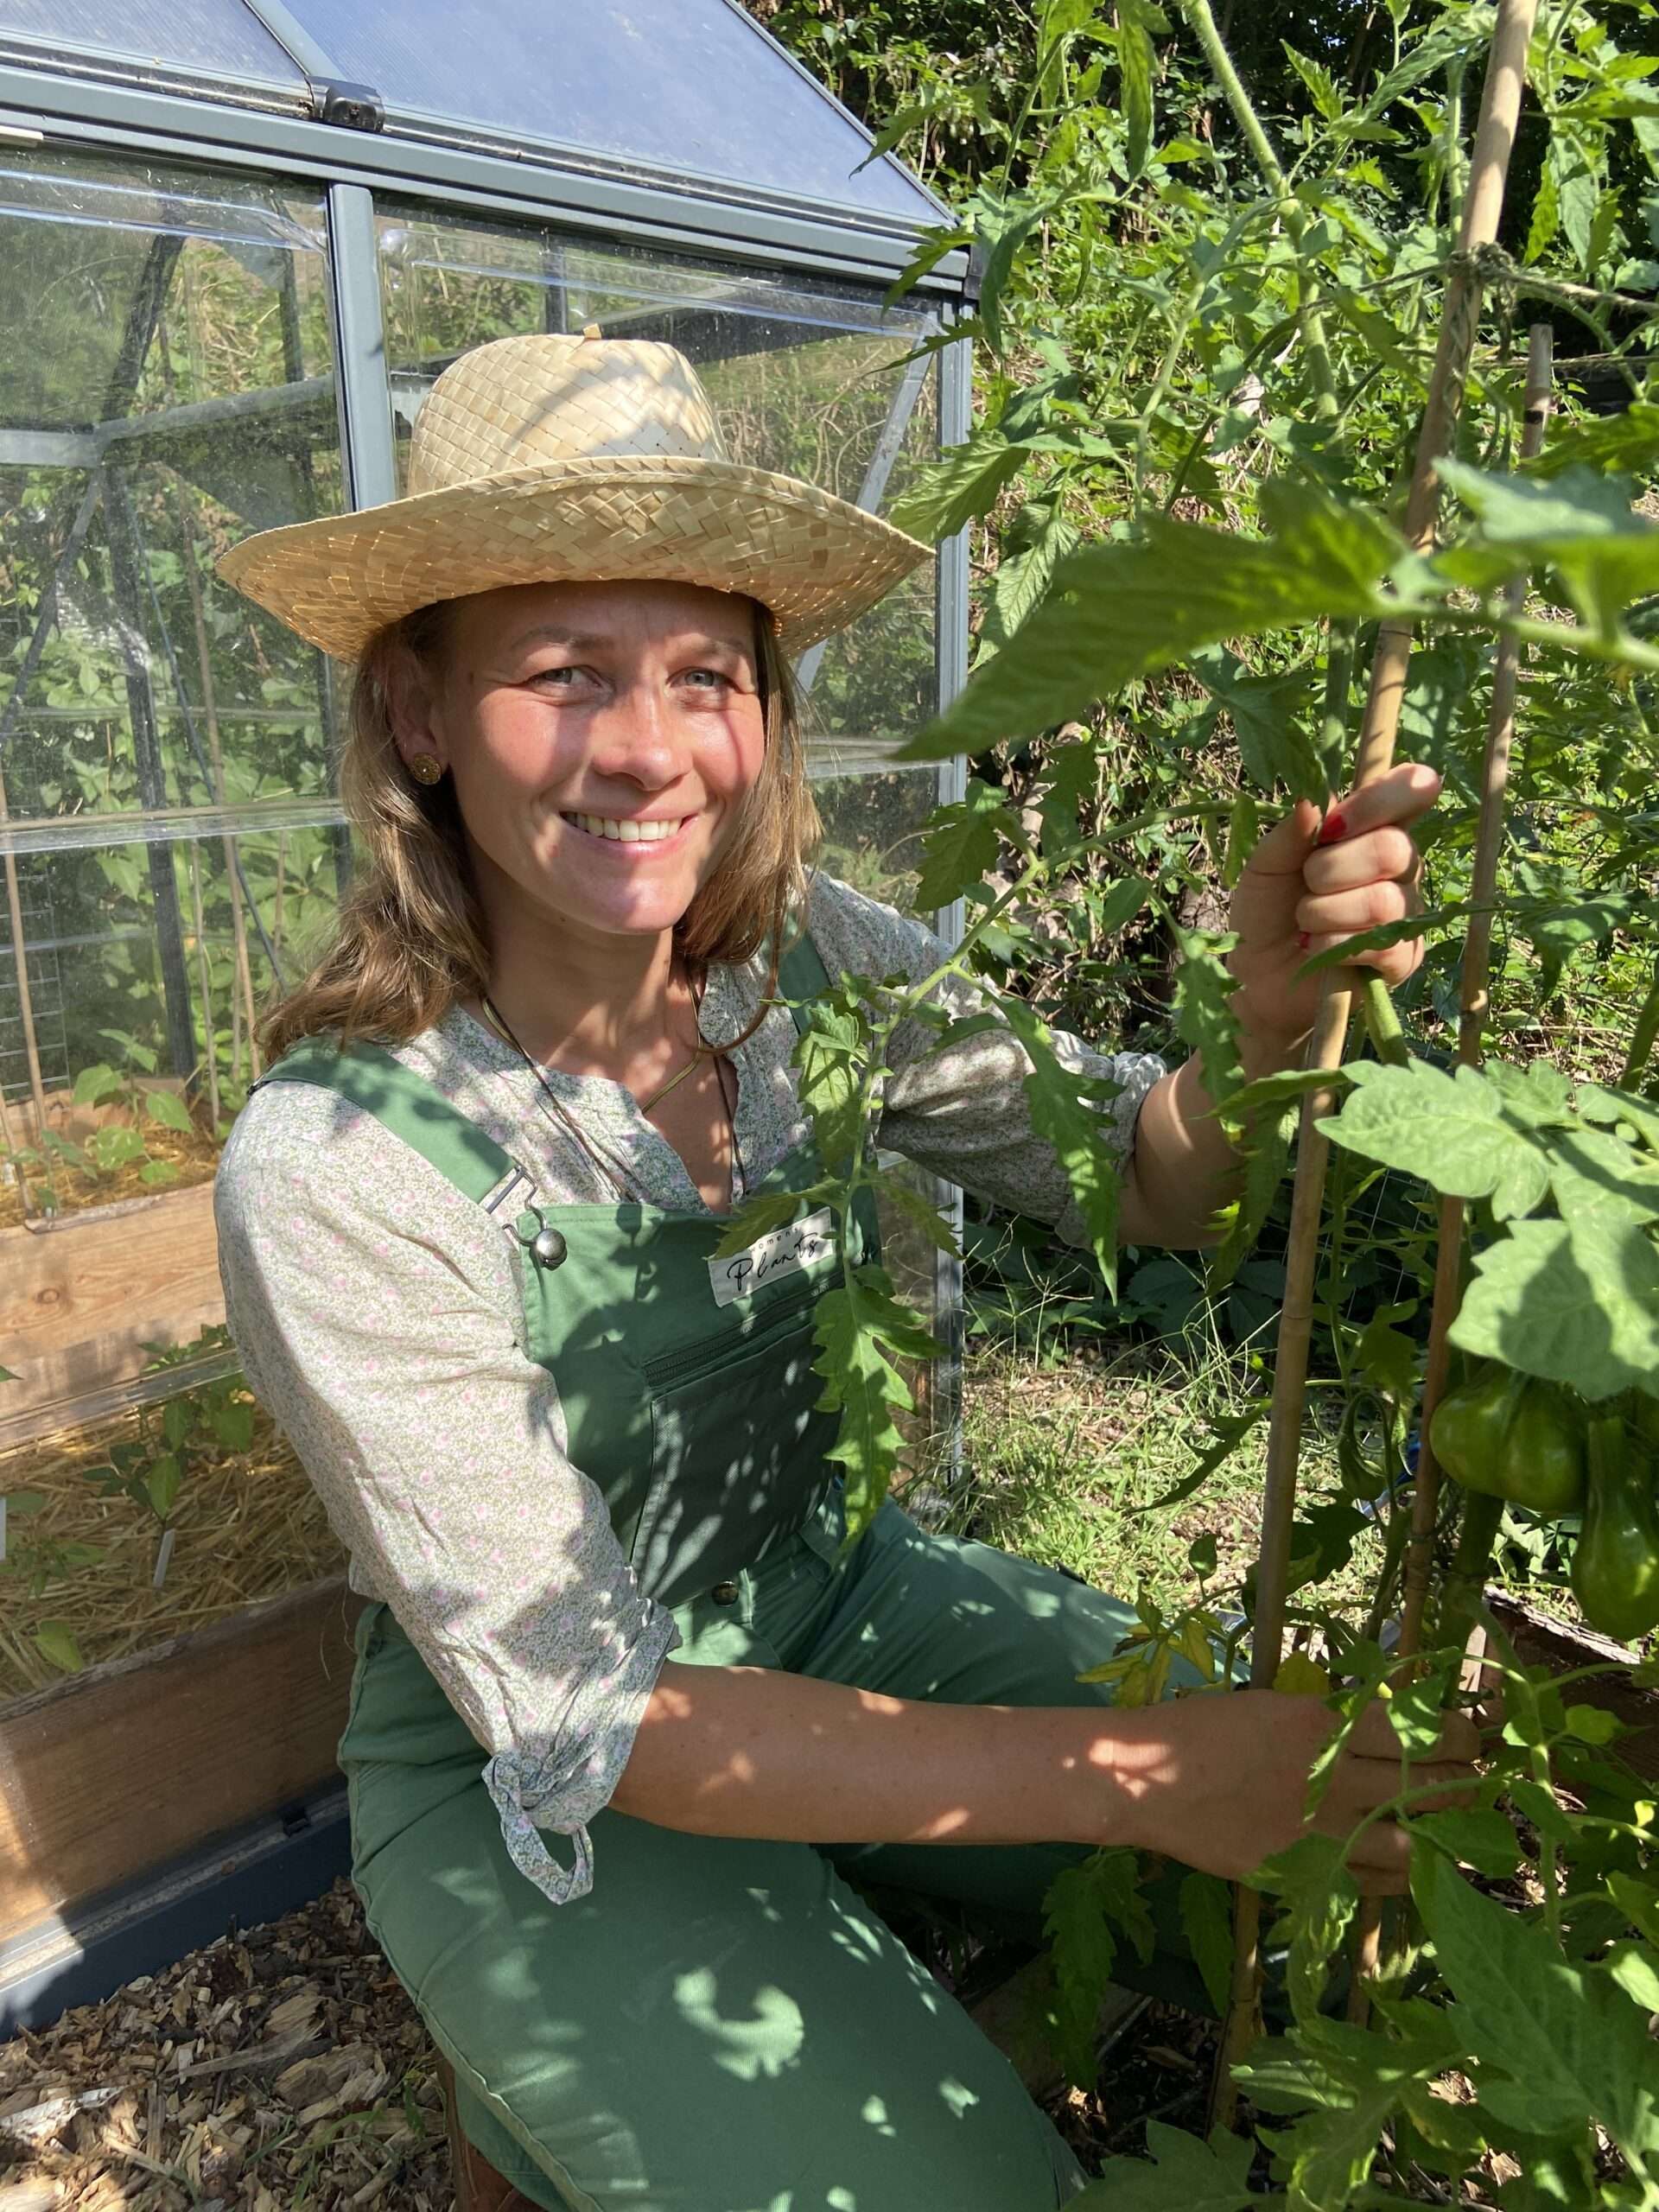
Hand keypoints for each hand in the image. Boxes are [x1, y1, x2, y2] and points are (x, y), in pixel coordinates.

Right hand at [1113, 1689, 1479, 1894]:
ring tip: (1449, 1828)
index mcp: (1322, 1726)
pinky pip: (1373, 1884)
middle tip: (1474, 1782)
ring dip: (1441, 1837)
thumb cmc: (1205, 1729)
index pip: (1418, 1731)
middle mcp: (1331, 1782)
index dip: (1459, 1736)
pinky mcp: (1303, 1875)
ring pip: (1412, 1846)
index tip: (1470, 1736)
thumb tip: (1391, 1729)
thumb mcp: (1275, 1706)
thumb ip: (1334, 1722)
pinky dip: (1400, 1874)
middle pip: (1427, 1789)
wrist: (1146, 1780)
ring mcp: (1319, 1836)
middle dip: (1464, 1785)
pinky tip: (1405, 1862)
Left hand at [1227, 764, 1441, 1058]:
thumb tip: (1314, 801)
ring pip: (1383, 900)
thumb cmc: (1267, 912)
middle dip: (1332, 868)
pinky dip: (1334, 944)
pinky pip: (1381, 944)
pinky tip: (1315, 947)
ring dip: (1326, 911)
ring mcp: (1407, 913)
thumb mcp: (1265, 865)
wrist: (1257, 977)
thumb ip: (1290, 831)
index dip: (1382, 797)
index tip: (1334, 825)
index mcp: (1374, 828)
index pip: (1414, 789)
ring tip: (1305, 921)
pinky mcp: (1403, 958)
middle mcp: (1402, 866)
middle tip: (1306, 884)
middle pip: (1394, 848)